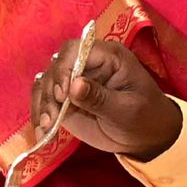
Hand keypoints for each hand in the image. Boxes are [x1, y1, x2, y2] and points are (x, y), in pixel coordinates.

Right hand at [44, 32, 180, 160]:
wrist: (146, 136)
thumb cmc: (144, 118)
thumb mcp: (126, 109)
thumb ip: (100, 98)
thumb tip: (74, 86)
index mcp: (108, 56)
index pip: (76, 50)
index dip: (64, 68)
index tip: (62, 95)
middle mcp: (87, 63)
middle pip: (55, 66)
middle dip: (49, 91)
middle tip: (53, 117)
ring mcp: (74, 81)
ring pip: (45, 83)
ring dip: (42, 103)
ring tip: (47, 125)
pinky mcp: (65, 98)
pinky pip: (44, 99)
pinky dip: (39, 112)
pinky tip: (41, 130)